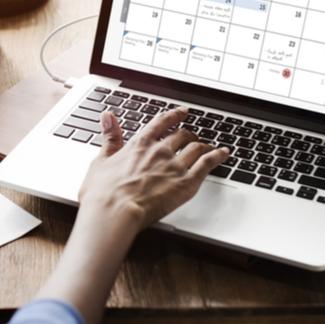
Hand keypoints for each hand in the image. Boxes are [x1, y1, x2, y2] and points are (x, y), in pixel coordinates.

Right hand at [79, 107, 229, 232]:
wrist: (114, 212)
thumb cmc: (103, 193)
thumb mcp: (100, 160)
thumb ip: (109, 137)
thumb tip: (107, 117)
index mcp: (140, 144)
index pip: (162, 122)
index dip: (174, 115)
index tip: (182, 112)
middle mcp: (160, 150)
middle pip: (182, 135)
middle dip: (189, 134)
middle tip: (193, 136)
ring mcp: (175, 166)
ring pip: (197, 147)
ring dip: (205, 145)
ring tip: (210, 146)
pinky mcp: (187, 183)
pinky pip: (208, 164)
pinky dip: (218, 156)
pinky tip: (224, 154)